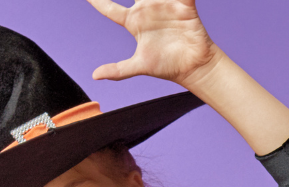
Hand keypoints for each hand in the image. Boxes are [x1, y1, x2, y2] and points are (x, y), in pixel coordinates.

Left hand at [87, 0, 223, 88]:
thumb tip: (94, 76)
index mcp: (133, 22)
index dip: (96, 1)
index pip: (109, 8)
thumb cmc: (167, 66)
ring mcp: (164, 4)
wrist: (194, 68)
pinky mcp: (183, 5)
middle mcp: (146, 9)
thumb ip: (118, 70)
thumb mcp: (139, 65)